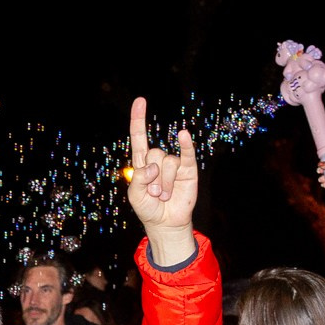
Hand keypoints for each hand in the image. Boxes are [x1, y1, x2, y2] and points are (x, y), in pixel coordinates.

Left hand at [124, 97, 198, 251]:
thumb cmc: (149, 208)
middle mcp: (158, 160)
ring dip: (165, 183)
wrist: (166, 222)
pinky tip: (183, 135)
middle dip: (153, 177)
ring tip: (165, 196)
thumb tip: (152, 167)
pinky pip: (187, 153)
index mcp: (142, 163)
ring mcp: (174, 164)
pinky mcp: (188, 169)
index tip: (140, 101)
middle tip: (155, 194)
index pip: (139, 138)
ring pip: (167, 163)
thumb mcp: (135, 195)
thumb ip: (138, 179)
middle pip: (153, 153)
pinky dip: (186, 144)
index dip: (138, 120)